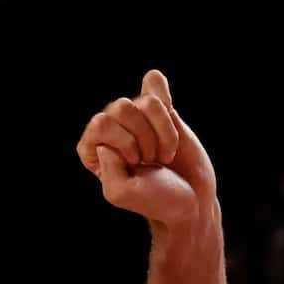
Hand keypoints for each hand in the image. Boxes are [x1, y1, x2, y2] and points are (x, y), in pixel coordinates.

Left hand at [76, 70, 216, 227]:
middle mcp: (111, 130)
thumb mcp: (121, 193)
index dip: (125, 144)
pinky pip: (155, 82)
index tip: (136, 165)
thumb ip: (107, 167)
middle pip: (122, 107)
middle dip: (144, 138)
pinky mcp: (160, 109)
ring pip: (147, 101)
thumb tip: (106, 125)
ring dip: (162, 132)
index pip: (101, 123)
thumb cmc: (155, 199)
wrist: (191, 201)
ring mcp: (136, 118)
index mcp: (93, 149)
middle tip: (151, 162)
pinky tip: (172, 121)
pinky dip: (166, 102)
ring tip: (162, 155)